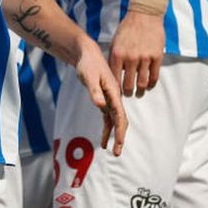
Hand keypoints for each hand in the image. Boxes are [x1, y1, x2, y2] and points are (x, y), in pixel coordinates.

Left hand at [73, 38, 127, 155]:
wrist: (87, 55)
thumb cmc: (88, 64)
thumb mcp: (88, 77)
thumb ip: (94, 91)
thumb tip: (100, 106)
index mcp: (113, 92)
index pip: (120, 115)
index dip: (120, 130)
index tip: (119, 143)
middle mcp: (114, 97)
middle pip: (120, 120)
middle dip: (120, 137)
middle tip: (117, 153)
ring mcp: (110, 98)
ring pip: (114, 120)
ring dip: (113, 135)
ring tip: (112, 150)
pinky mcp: (104, 99)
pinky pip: (108, 117)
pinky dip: (107, 128)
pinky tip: (104, 138)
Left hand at [108, 10, 164, 97]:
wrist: (145, 14)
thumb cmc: (128, 28)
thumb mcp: (115, 42)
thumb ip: (114, 58)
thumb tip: (112, 74)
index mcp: (117, 54)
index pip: (114, 78)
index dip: (115, 89)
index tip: (116, 94)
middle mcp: (130, 58)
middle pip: (128, 84)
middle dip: (128, 93)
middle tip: (129, 95)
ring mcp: (144, 58)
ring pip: (142, 83)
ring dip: (140, 91)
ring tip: (139, 93)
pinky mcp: (157, 57)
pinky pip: (154, 76)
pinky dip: (151, 84)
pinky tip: (149, 85)